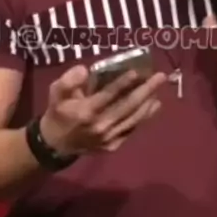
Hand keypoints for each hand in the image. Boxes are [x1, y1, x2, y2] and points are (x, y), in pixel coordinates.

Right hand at [40, 64, 166, 154]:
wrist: (55, 145)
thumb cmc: (58, 113)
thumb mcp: (55, 92)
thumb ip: (68, 80)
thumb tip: (85, 70)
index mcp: (86, 111)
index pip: (109, 95)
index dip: (123, 83)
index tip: (137, 71)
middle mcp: (100, 125)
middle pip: (128, 106)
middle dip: (146, 90)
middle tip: (160, 76)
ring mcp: (108, 138)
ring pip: (134, 118)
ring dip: (148, 103)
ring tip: (160, 89)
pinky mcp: (113, 145)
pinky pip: (131, 129)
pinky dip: (144, 117)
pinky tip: (153, 106)